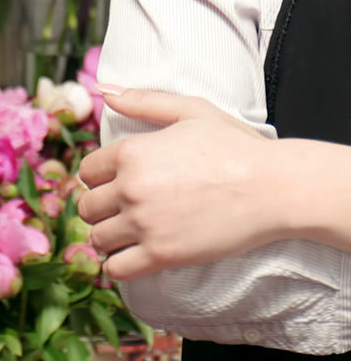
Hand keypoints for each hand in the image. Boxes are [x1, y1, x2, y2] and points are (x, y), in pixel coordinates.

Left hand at [77, 87, 275, 280]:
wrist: (274, 187)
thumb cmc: (235, 147)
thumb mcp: (190, 111)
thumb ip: (143, 101)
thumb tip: (104, 91)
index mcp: (130, 152)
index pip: (87, 171)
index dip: (100, 177)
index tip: (117, 183)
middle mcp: (130, 188)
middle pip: (87, 206)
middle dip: (101, 209)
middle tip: (122, 211)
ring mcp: (143, 223)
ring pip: (98, 238)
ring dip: (108, 238)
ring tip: (127, 235)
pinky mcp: (161, 255)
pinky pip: (117, 269)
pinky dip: (118, 266)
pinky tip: (132, 258)